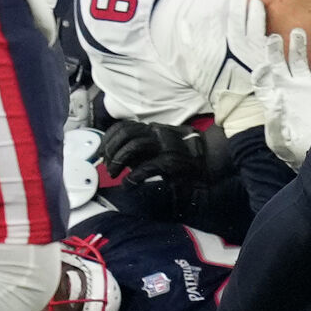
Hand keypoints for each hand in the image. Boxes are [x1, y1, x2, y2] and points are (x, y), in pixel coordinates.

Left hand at [96, 119, 228, 220]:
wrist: (210, 157)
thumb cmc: (182, 154)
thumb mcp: (158, 146)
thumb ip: (139, 149)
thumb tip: (116, 156)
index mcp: (152, 129)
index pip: (123, 126)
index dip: (108, 139)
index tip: (100, 153)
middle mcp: (157, 133)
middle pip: (125, 134)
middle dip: (111, 151)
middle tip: (108, 167)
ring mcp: (164, 146)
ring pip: (133, 146)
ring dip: (118, 161)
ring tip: (114, 175)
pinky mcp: (171, 162)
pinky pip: (147, 166)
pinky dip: (134, 177)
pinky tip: (129, 184)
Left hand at [253, 25, 310, 165]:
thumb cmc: (300, 152)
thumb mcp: (280, 143)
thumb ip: (274, 123)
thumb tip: (277, 98)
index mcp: (275, 102)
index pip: (263, 81)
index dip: (261, 72)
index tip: (264, 66)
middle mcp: (290, 90)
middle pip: (280, 64)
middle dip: (277, 50)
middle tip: (277, 38)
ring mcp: (308, 86)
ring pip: (301, 59)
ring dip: (298, 46)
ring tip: (298, 33)